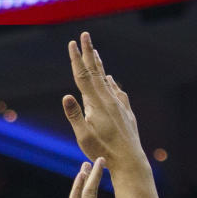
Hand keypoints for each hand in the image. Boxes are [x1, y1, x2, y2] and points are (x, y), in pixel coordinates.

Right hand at [63, 32, 144, 171]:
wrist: (130, 161)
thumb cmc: (104, 152)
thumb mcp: (84, 137)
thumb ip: (75, 116)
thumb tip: (66, 96)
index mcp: (97, 103)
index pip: (83, 76)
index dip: (76, 59)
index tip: (72, 43)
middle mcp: (109, 100)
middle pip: (96, 72)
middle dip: (88, 53)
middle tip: (85, 35)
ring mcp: (119, 105)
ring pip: (107, 81)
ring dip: (99, 65)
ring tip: (95, 53)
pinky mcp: (126, 113)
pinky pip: (118, 92)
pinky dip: (112, 83)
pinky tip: (111, 80)